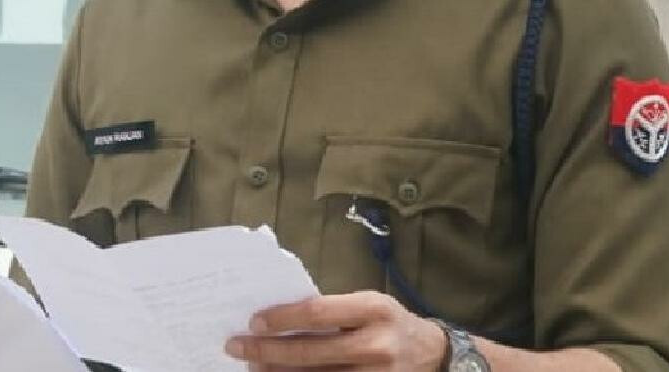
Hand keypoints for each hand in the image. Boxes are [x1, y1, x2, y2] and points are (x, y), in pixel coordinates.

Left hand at [223, 290, 446, 369]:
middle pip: (309, 353)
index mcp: (372, 309)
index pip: (316, 313)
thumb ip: (331, 311)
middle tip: (236, 347)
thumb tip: (279, 319)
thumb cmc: (389, 322)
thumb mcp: (366, 304)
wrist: (432, 354)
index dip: (281, 319)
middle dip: (266, 351)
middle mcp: (374, 345)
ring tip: (253, 367)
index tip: (254, 322)